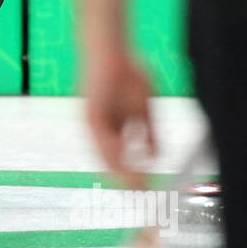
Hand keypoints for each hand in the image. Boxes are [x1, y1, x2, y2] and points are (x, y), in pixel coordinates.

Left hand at [82, 42, 156, 187]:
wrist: (110, 49)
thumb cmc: (128, 74)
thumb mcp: (143, 109)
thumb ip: (148, 133)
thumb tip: (156, 157)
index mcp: (111, 129)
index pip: (122, 160)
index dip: (135, 176)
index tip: (147, 192)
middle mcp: (99, 131)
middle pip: (114, 164)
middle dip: (129, 182)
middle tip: (144, 198)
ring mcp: (93, 125)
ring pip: (108, 157)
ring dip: (123, 175)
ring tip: (138, 191)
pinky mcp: (90, 117)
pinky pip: (105, 142)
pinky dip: (117, 158)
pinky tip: (129, 169)